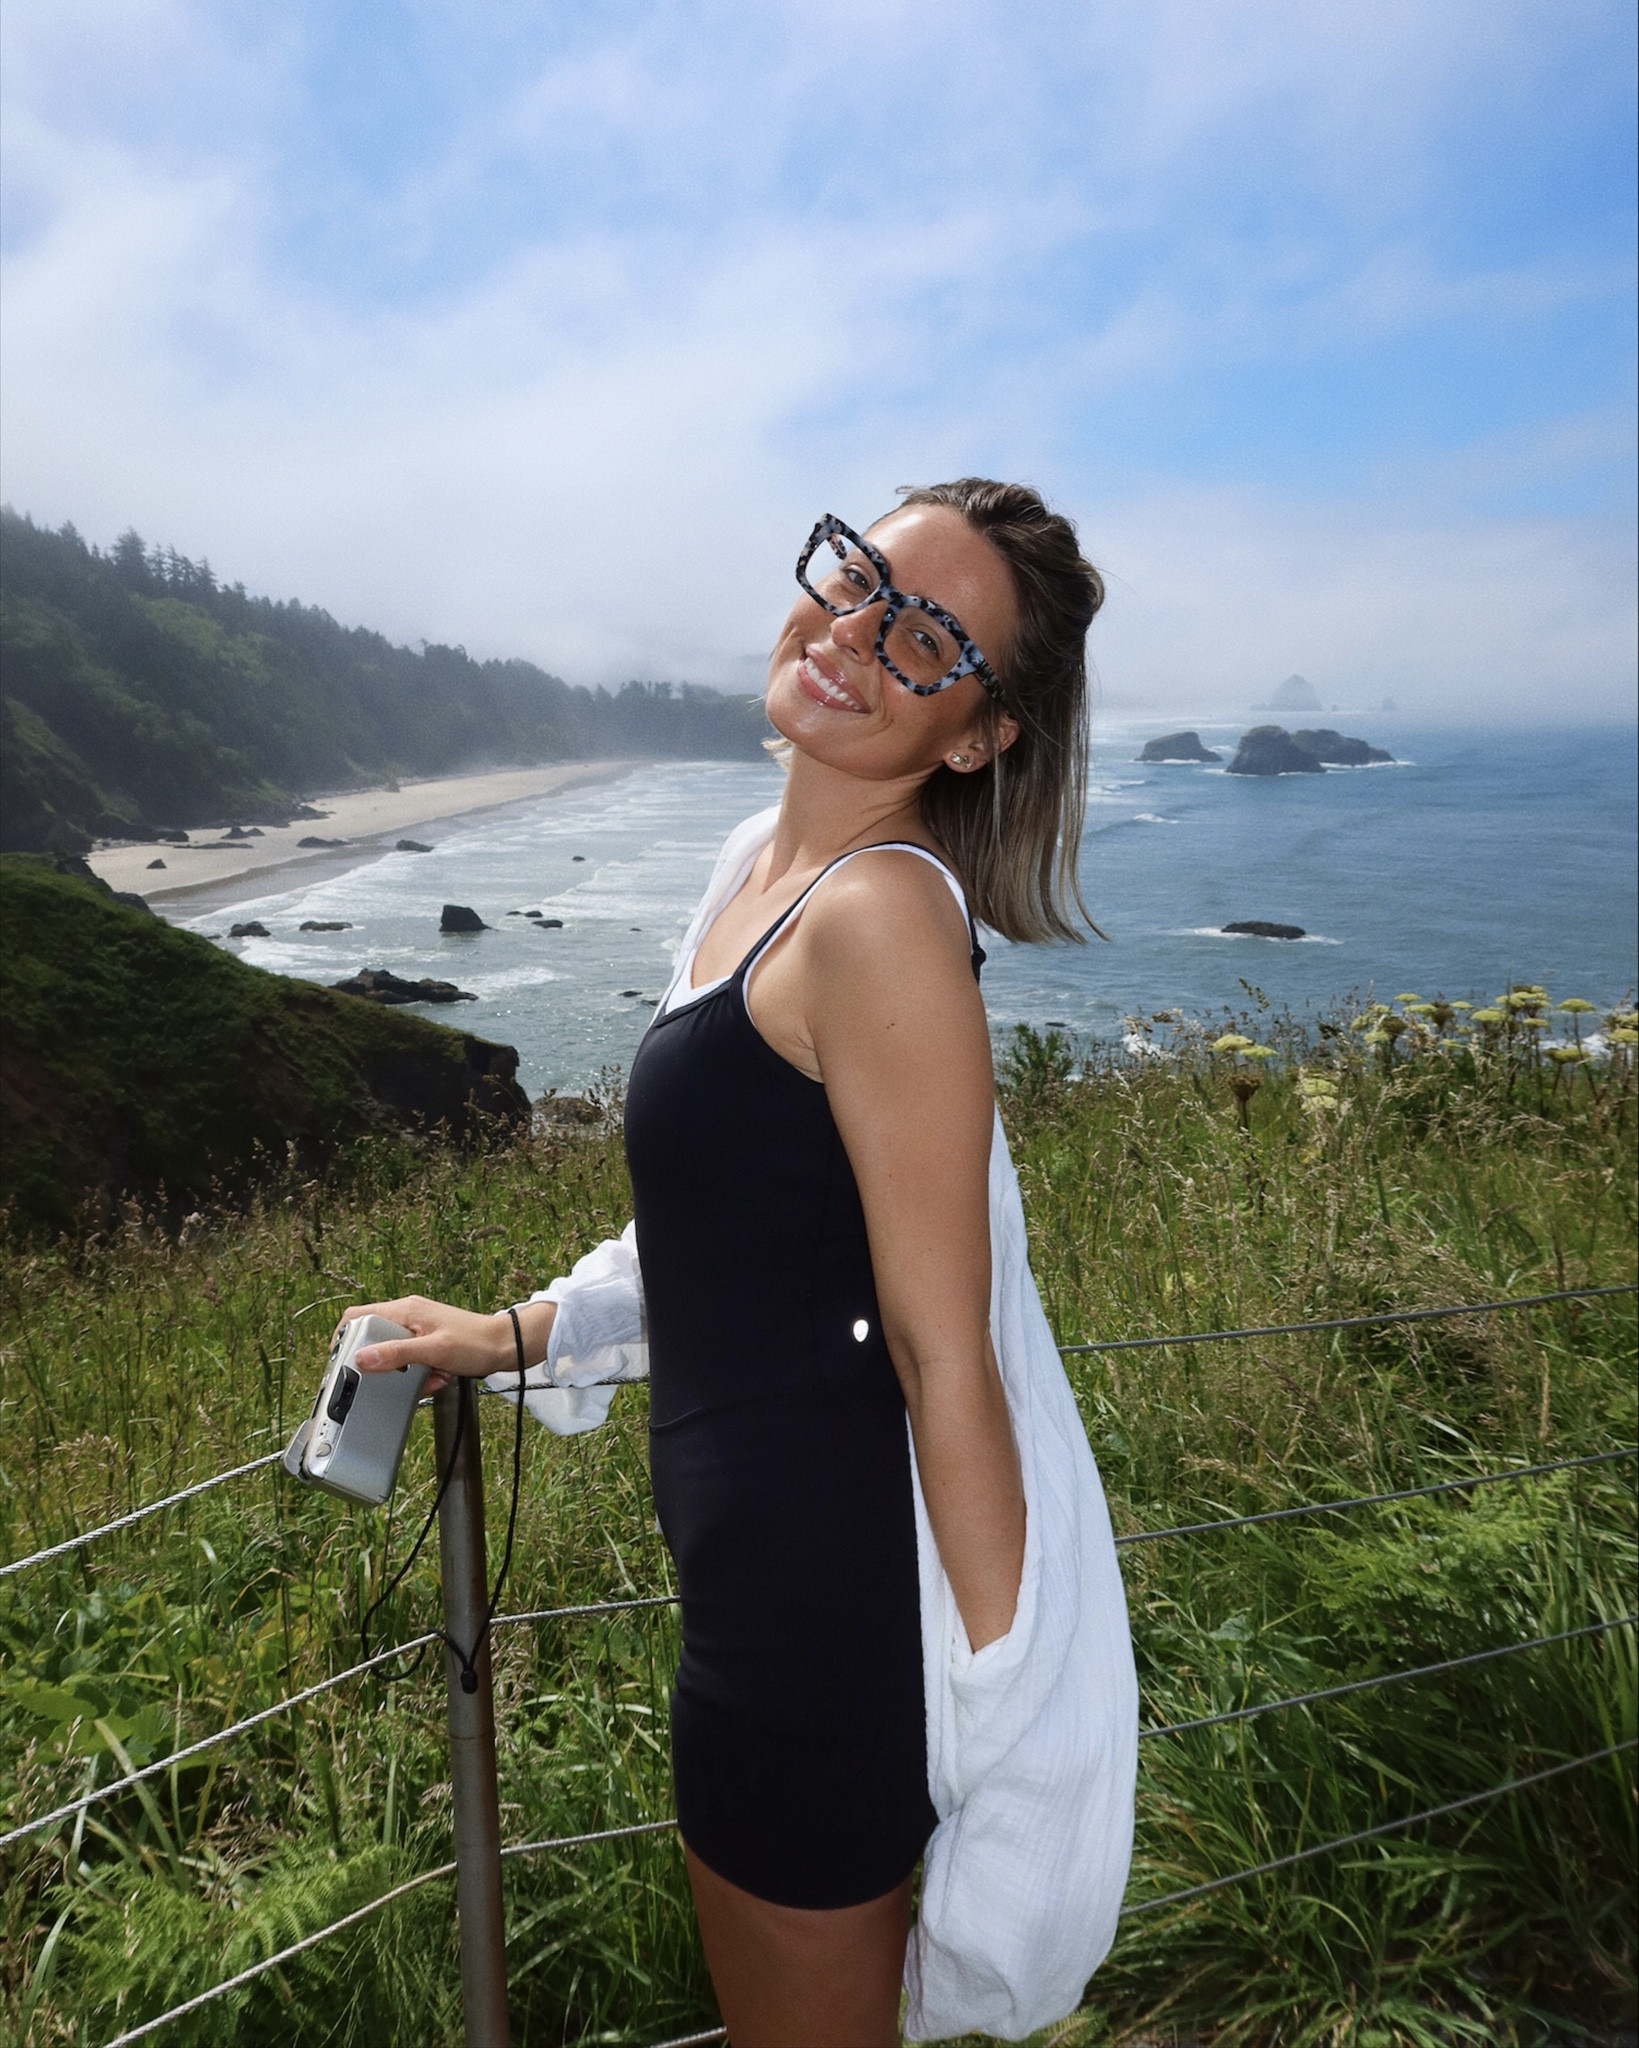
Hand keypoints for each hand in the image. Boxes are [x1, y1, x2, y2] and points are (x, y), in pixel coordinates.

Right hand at [337, 1296, 553, 1395]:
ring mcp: (419, 1329)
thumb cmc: (476, 1343)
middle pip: (374, 1339)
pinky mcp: (429, 1342)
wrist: (507, 1347)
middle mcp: (408, 1315)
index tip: (342, 1363)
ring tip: (428, 1377)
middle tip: (393, 1378)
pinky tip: (439, 1377)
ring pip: (395, 1355)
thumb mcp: (433, 1351)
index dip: (344, 1339)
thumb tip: (362, 1357)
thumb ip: (396, 1354)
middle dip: (383, 1364)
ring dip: (406, 1372)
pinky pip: (413, 1361)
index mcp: (404, 1310)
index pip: (357, 1316)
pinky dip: (421, 1373)